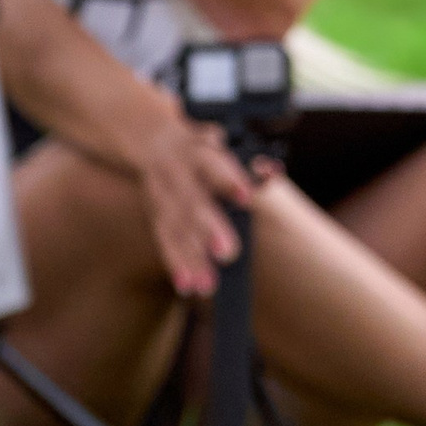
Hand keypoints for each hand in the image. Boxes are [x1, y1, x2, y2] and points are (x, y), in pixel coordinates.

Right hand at [138, 115, 261, 298]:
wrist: (152, 140)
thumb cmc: (202, 148)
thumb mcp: (223, 145)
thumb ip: (249, 161)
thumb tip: (273, 171)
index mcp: (196, 151)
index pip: (212, 164)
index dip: (228, 179)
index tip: (246, 197)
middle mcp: (175, 174)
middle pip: (192, 202)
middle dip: (209, 229)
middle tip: (229, 254)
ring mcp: (161, 196)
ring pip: (176, 228)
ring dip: (191, 258)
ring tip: (208, 284)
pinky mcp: (154, 216)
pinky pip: (164, 241)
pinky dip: (176, 264)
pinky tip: (187, 285)